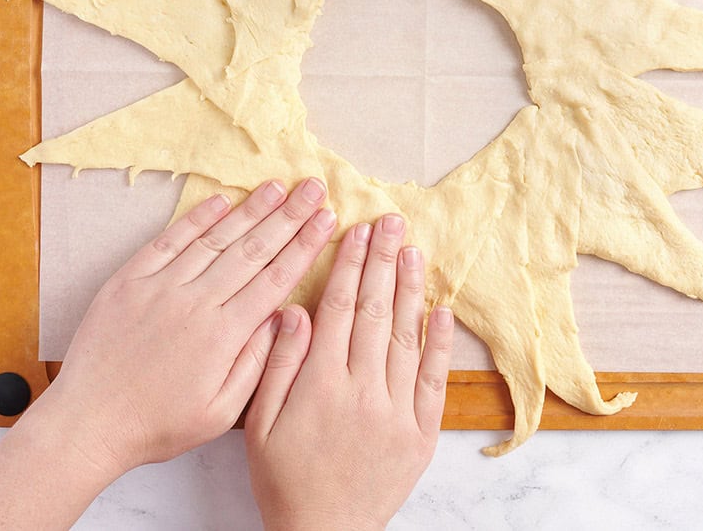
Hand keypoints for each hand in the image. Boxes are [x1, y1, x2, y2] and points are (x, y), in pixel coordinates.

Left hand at [33, 177, 336, 477]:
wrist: (88, 422)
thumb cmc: (157, 425)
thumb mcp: (220, 413)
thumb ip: (256, 363)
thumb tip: (283, 318)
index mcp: (223, 335)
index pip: (276, 278)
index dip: (304, 245)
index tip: (327, 220)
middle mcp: (195, 302)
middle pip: (252, 250)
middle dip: (288, 216)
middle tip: (313, 188)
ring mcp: (160, 287)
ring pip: (215, 239)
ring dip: (249, 210)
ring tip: (277, 187)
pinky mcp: (129, 281)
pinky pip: (168, 241)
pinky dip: (195, 219)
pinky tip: (220, 200)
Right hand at [244, 215, 453, 530]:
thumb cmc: (285, 480)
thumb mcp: (260, 424)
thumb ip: (280, 364)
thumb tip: (295, 310)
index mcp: (321, 384)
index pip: (339, 309)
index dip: (349, 266)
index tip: (357, 231)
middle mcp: (363, 391)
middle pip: (375, 312)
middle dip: (383, 262)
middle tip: (391, 223)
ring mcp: (397, 411)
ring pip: (406, 337)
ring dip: (410, 290)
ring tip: (414, 251)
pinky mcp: (421, 433)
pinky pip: (433, 379)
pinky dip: (439, 342)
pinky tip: (441, 309)